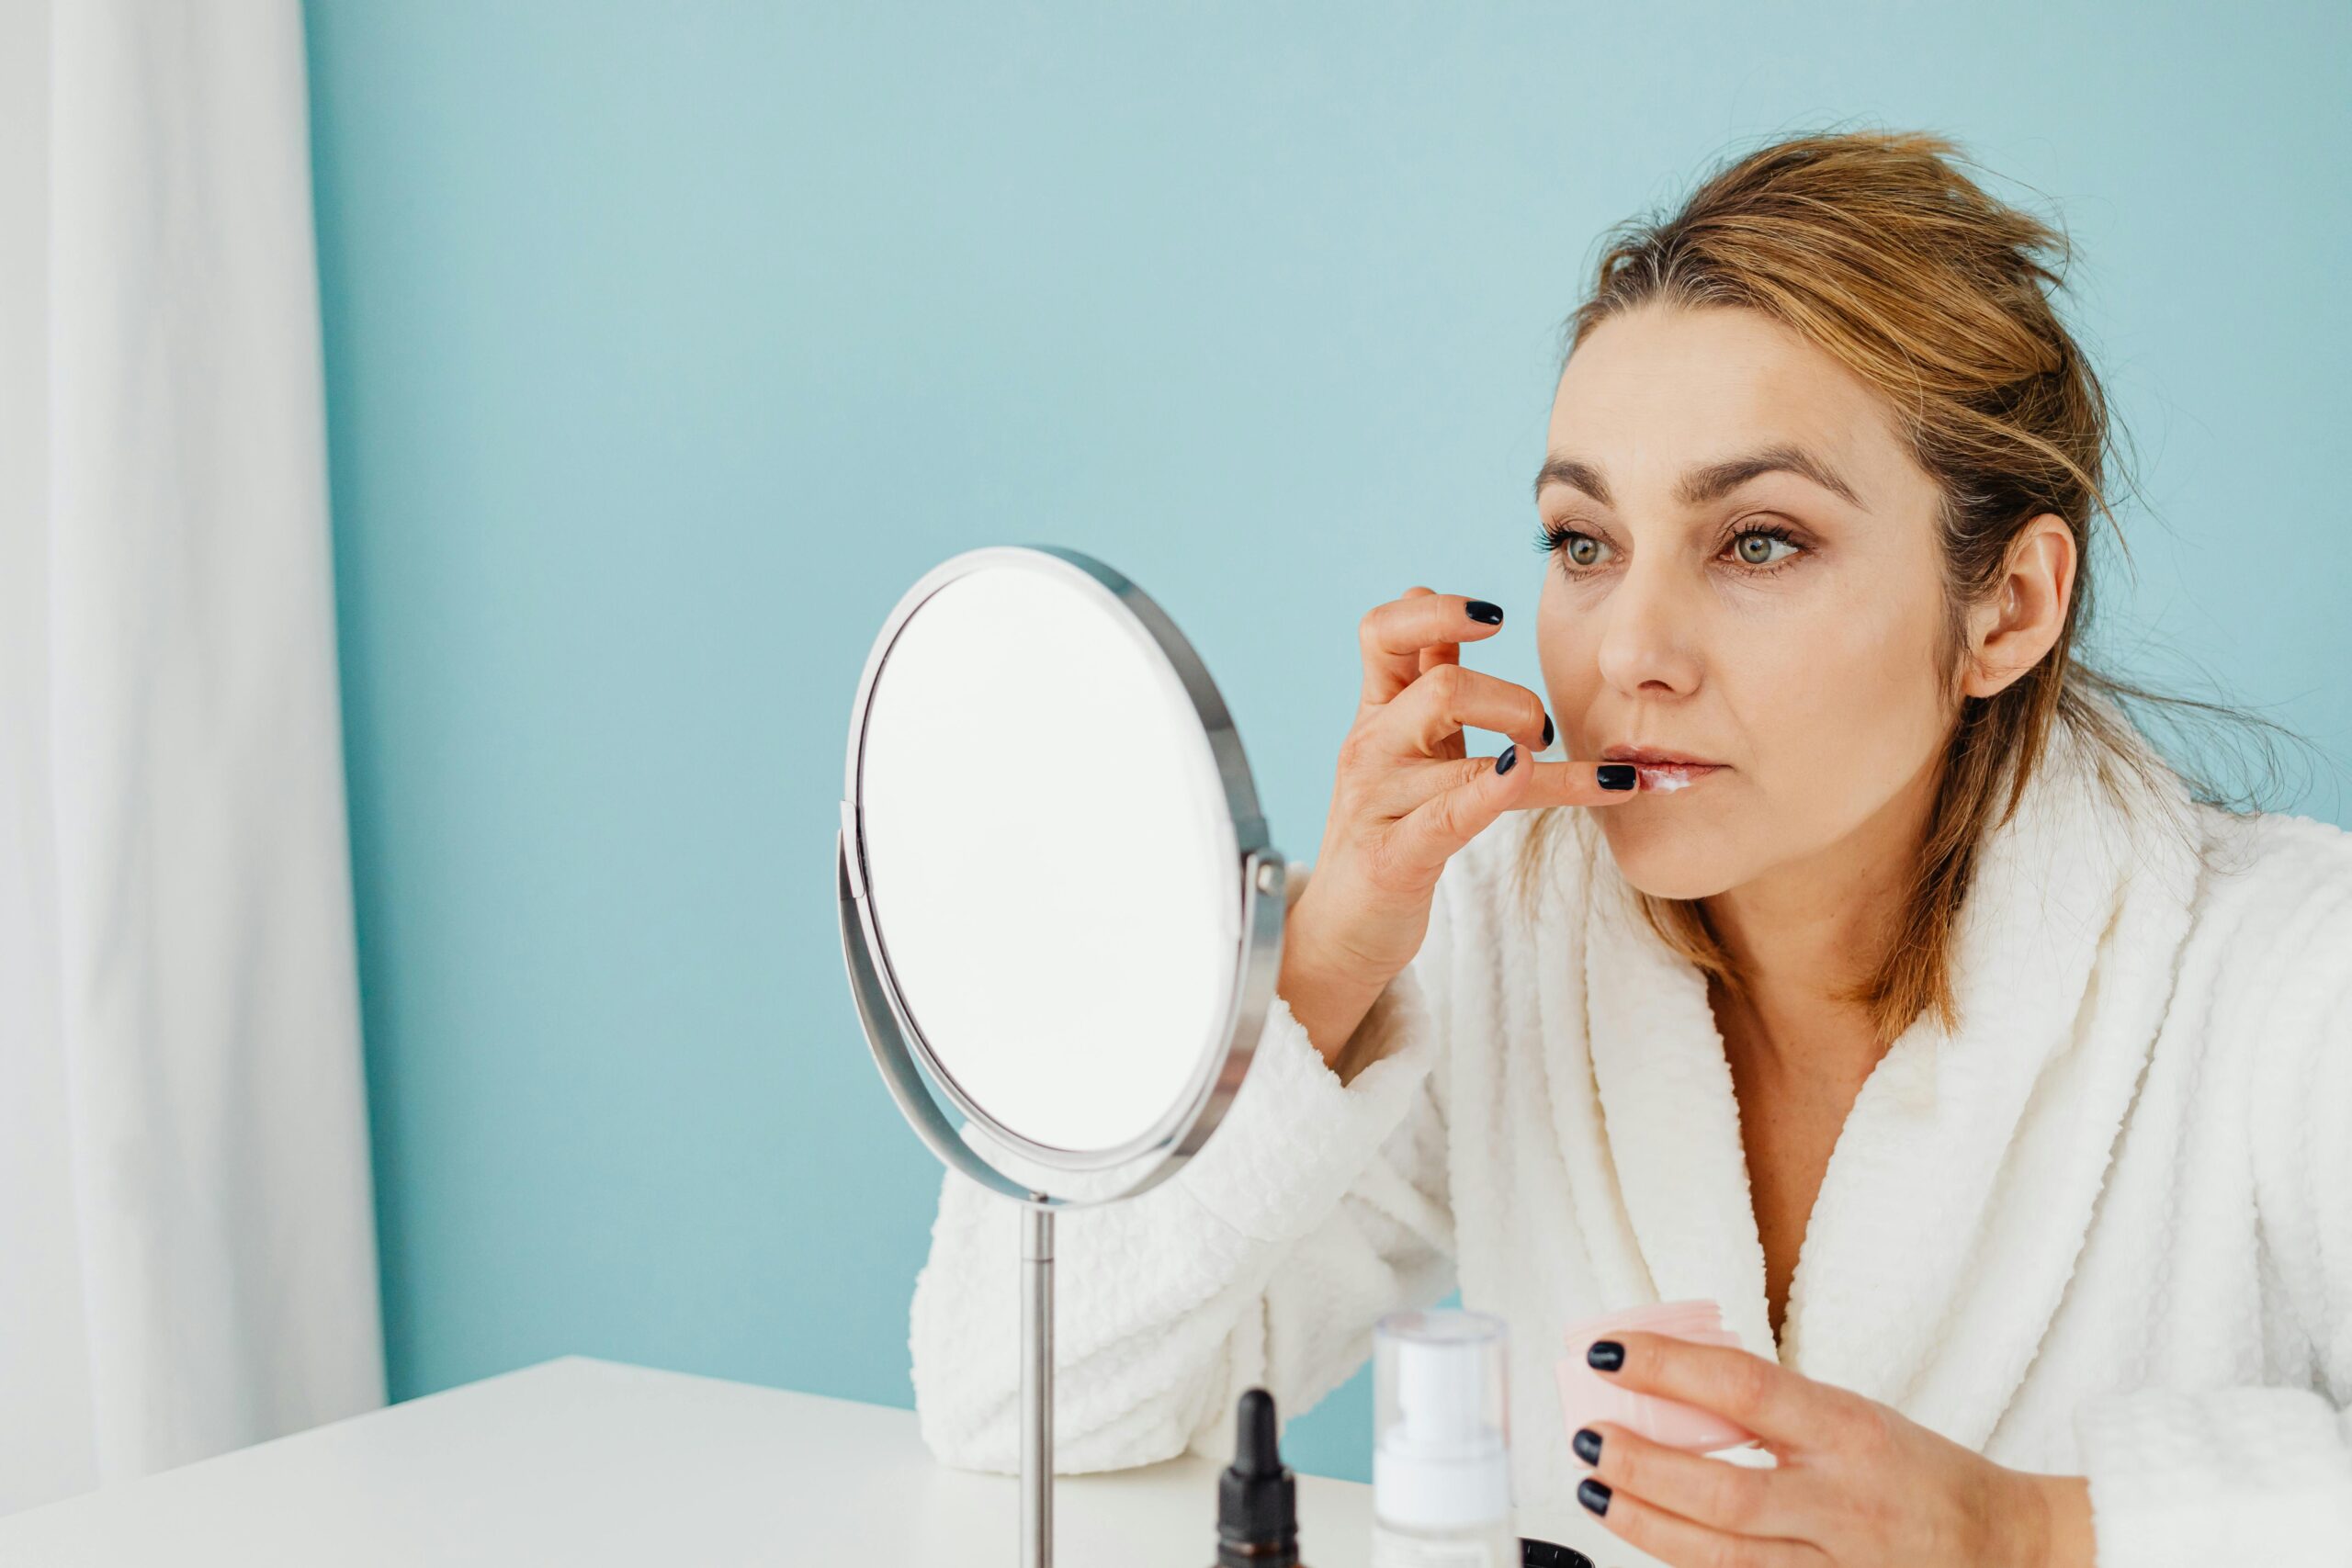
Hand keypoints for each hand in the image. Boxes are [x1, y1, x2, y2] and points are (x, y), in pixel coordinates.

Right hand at [1281, 586, 1638, 1066]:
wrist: (1341, 932)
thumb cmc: (1386, 832)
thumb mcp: (1402, 746)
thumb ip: (1421, 677)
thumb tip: (1435, 599)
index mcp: (1375, 714)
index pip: (1385, 631)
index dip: (1439, 610)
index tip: (1496, 617)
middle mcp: (1371, 746)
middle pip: (1440, 686)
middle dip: (1513, 700)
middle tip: (1543, 734)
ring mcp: (1378, 801)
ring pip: (1462, 747)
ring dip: (1538, 753)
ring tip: (1595, 778)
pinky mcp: (1394, 855)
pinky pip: (1452, 811)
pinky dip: (1499, 788)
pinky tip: (1533, 775)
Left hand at [1568, 1330, 2096, 1567]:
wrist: (2002, 1548)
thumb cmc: (1917, 1472)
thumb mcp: (1850, 1416)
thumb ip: (1768, 1407)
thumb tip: (1666, 1381)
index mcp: (1849, 1431)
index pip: (1744, 1386)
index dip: (1667, 1366)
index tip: (1609, 1351)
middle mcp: (1843, 1503)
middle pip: (1723, 1492)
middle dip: (1641, 1465)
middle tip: (1586, 1436)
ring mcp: (1837, 1565)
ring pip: (1722, 1557)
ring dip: (1645, 1523)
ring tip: (1594, 1490)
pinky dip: (1688, 1561)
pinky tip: (1649, 1536)